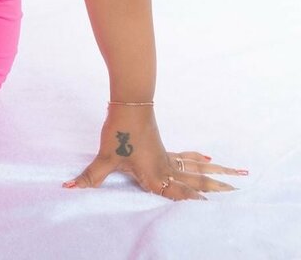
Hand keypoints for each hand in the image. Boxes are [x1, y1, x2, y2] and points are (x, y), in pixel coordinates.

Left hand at [62, 105, 247, 200]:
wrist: (130, 102)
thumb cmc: (119, 131)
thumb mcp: (105, 157)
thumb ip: (90, 177)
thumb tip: (69, 187)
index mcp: (155, 177)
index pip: (176, 196)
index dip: (192, 203)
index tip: (212, 208)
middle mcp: (165, 168)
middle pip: (195, 181)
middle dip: (216, 187)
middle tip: (240, 190)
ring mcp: (166, 155)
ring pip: (194, 168)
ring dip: (213, 173)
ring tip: (238, 174)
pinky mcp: (162, 144)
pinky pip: (186, 156)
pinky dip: (198, 158)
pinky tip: (209, 156)